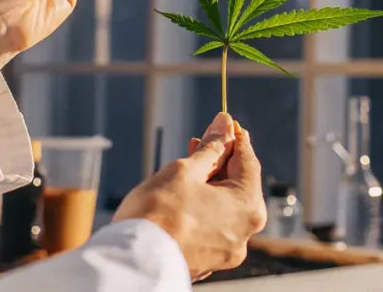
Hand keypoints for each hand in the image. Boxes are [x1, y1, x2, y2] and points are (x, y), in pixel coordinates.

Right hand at [113, 113, 266, 280]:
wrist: (134, 262)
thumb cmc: (159, 213)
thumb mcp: (186, 170)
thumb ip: (211, 148)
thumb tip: (224, 124)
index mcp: (248, 207)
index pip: (248, 161)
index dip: (234, 137)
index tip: (224, 121)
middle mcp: (244, 232)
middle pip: (237, 186)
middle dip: (220, 161)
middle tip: (201, 140)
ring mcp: (226, 250)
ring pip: (223, 207)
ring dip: (209, 184)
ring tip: (188, 164)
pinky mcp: (207, 260)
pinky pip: (211, 227)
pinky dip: (202, 208)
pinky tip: (184, 195)